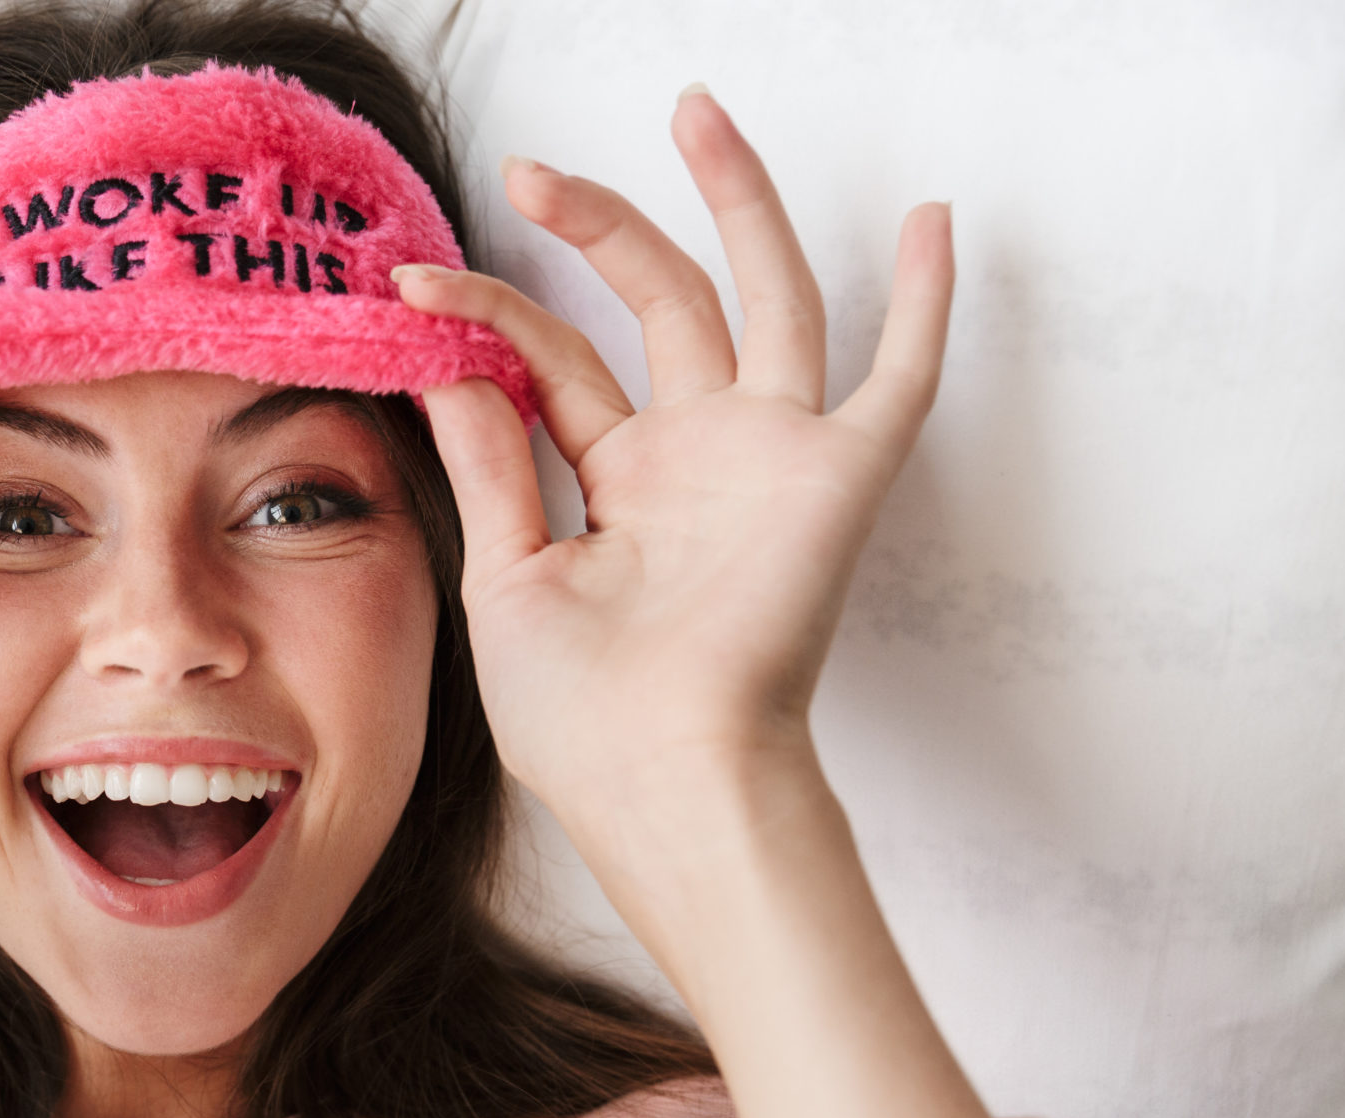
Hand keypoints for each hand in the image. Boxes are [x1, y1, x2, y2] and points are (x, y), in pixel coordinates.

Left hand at [398, 90, 952, 836]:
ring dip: (734, 203)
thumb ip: (491, 464)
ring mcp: (768, 458)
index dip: (486, 315)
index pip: (553, 364)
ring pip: (762, 297)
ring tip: (692, 112)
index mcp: (617, 484)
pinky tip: (933, 220)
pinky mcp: (836, 478)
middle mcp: (695, 458)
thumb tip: (450, 363)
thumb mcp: (506, 577)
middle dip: (597, 227)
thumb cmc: (580, 718)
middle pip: (655, 303)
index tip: (411, 286)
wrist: (656, 778)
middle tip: (527, 171)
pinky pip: (898, 379)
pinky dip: (926, 304)